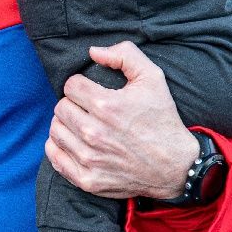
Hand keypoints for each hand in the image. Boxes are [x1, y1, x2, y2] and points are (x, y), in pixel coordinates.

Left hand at [48, 43, 196, 201]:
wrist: (176, 166)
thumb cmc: (162, 120)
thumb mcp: (153, 78)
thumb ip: (124, 55)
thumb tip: (93, 52)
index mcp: (107, 106)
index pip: (70, 86)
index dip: (81, 85)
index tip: (91, 92)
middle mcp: (94, 133)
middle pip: (60, 108)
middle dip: (73, 104)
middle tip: (88, 109)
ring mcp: (89, 159)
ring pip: (55, 131)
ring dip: (65, 125)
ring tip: (82, 124)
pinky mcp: (87, 180)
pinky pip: (55, 158)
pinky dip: (58, 148)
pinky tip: (73, 142)